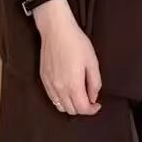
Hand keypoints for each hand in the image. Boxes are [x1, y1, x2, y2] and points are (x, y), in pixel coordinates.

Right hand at [33, 0, 101, 115]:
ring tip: (79, 97)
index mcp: (73, 84)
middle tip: (90, 100)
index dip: (92, 110)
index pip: (82, 108)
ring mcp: (50, 84)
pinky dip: (61, 100)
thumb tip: (93, 97)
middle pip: (71, 110)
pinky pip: (52, 98)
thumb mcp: (92, 62)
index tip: (97, 105)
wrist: (56, 30)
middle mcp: (60, 88)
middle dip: (82, 108)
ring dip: (71, 106)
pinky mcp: (43, 79)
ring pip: (60, 106)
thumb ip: (94, 83)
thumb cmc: (76, 43)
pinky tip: (67, 91)